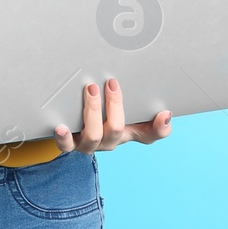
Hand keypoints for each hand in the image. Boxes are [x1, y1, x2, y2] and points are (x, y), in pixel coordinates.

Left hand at [54, 77, 171, 153]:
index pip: (149, 135)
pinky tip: (61, 126)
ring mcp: (88, 144)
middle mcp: (108, 142)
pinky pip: (66, 145)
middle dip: (114, 105)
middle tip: (110, 83)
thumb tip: (166, 114)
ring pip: (92, 136)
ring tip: (90, 89)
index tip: (163, 112)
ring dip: (92, 111)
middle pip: (115, 129)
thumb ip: (152, 119)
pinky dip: (64, 137)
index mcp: (126, 134)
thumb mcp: (128, 118)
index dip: (158, 126)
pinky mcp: (70, 143)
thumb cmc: (106, 119)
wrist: (76, 126)